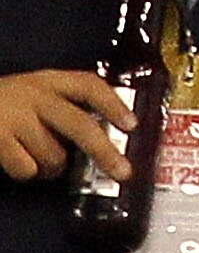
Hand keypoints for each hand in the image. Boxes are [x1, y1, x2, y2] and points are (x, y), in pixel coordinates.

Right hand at [0, 65, 124, 183]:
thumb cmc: (1, 103)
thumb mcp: (30, 92)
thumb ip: (60, 104)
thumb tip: (102, 134)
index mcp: (46, 80)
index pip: (88, 85)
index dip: (113, 104)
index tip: (133, 124)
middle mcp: (33, 95)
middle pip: (79, 125)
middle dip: (104, 151)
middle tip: (123, 172)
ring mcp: (14, 117)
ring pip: (53, 154)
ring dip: (52, 167)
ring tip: (39, 159)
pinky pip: (27, 168)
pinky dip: (26, 172)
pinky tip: (17, 162)